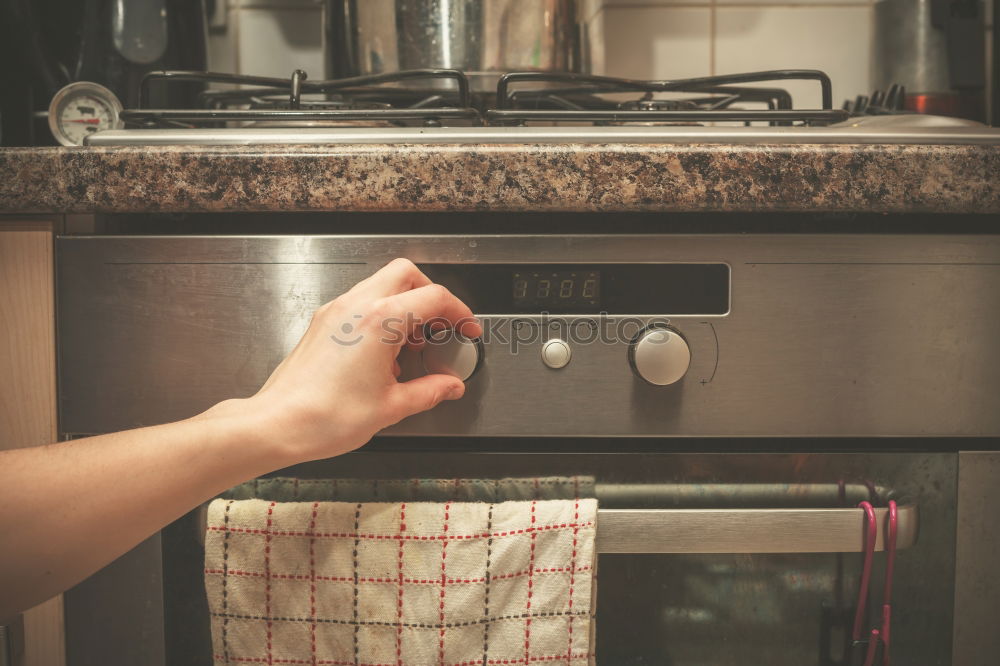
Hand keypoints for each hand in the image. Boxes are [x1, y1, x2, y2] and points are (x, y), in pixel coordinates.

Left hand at [206, 258, 481, 464]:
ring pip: (380, 284)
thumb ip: (428, 391)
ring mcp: (336, 312)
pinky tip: (385, 352)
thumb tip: (448, 386)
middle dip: (430, 294)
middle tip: (441, 325)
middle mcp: (356, 307)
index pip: (434, 298)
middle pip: (406, 273)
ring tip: (413, 343)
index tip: (466, 329)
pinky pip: (360, 303)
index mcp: (380, 321)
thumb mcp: (391, 406)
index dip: (459, 312)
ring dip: (405, 304)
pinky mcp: (322, 323)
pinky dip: (381, 315)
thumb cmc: (324, 416)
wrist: (278, 425)